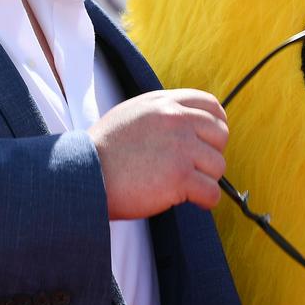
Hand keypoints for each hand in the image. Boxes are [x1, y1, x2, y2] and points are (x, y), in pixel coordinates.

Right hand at [89, 89, 228, 219]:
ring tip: (183, 185)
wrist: (84, 173)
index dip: (216, 124)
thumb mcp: (133, 113)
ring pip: (218, 166)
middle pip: (220, 135)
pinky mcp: (180, 177)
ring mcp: (180, 148)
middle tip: (192, 167)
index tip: (210, 140)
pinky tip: (188, 200)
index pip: (211, 105)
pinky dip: (204, 201)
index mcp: (165, 103)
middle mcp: (176, 120)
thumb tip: (188, 122)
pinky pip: (212, 193)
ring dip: (205, 179)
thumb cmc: (104, 149)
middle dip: (210, 154)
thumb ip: (163, 112)